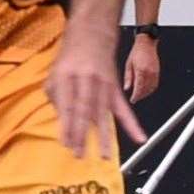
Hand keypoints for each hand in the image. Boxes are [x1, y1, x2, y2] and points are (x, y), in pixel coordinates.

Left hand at [48, 31, 145, 157]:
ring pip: (103, 113)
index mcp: (67, 77)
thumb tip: (62, 125)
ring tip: (104, 155)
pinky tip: (139, 138)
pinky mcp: (115, 88)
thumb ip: (56, 99)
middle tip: (79, 154)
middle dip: (82, 134)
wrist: (92, 37)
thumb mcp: (54, 76)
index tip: (66, 144)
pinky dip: (132, 124)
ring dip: (104, 136)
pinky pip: (124, 109)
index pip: (67, 105)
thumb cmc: (70, 60)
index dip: (67, 126)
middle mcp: (86, 80)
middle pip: (85, 111)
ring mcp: (103, 84)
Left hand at [123, 34, 159, 102]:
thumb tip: (127, 88)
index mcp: (141, 71)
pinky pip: (155, 83)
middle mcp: (149, 72)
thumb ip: (128, 77)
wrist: (146, 44)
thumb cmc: (136, 52)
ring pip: (152, 88)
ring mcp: (155, 72)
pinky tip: (146, 90)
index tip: (132, 100)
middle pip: (146, 89)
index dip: (136, 96)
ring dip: (146, 93)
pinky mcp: (157, 71)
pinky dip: (151, 89)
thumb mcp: (128, 64)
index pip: (139, 88)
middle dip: (141, 96)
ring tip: (140, 95)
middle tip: (135, 98)